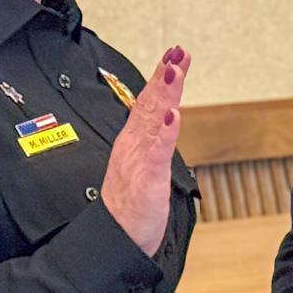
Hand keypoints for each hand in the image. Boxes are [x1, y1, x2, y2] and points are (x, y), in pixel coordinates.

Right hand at [100, 46, 188, 255]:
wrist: (115, 240)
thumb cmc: (131, 207)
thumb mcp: (144, 166)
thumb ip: (153, 141)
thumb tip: (165, 119)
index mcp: (133, 142)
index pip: (148, 103)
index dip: (161, 77)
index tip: (174, 55)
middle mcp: (133, 146)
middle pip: (150, 104)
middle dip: (164, 76)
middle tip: (177, 52)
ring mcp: (138, 161)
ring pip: (153, 121)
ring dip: (165, 94)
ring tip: (174, 70)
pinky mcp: (147, 180)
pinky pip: (157, 153)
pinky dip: (166, 132)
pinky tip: (174, 115)